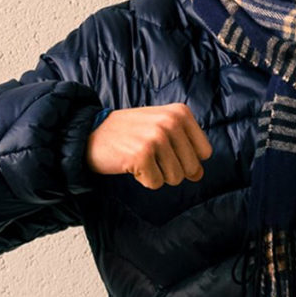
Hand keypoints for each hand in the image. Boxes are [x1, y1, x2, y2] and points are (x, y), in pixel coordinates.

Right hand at [87, 104, 212, 188]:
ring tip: (141, 157)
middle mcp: (170, 122)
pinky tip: (131, 163)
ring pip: (175, 178)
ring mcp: (156, 138)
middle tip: (151, 155)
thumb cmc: (130, 133)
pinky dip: (143, 179)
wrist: (90, 132)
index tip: (167, 149)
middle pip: (192, 168)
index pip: (205, 152)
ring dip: (157, 174)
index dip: (187, 158)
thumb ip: (185, 147)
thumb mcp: (161, 126)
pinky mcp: (141, 156)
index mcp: (180, 112)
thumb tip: (199, 175)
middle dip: (172, 169)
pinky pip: (156, 183)